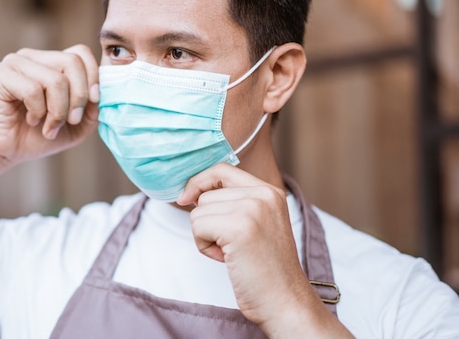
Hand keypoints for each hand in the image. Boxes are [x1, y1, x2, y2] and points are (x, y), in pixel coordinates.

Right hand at [0, 44, 99, 166]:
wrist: (3, 151)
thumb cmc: (36, 136)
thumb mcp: (75, 126)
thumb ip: (93, 109)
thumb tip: (102, 93)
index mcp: (50, 63)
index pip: (81, 52)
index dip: (93, 77)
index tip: (93, 104)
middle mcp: (32, 57)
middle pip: (72, 62)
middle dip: (79, 97)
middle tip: (71, 121)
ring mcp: (14, 63)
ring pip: (55, 79)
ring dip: (58, 111)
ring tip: (49, 127)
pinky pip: (33, 89)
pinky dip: (38, 111)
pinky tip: (32, 120)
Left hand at [177, 164, 349, 336]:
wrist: (284, 301)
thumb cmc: (265, 270)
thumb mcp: (257, 224)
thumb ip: (234, 203)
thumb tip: (190, 194)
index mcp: (270, 191)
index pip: (222, 169)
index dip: (200, 182)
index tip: (187, 199)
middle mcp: (263, 194)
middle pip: (206, 194)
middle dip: (208, 222)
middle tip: (232, 246)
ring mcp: (252, 209)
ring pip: (198, 211)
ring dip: (206, 236)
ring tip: (232, 253)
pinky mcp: (239, 227)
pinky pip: (198, 227)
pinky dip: (204, 246)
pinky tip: (227, 259)